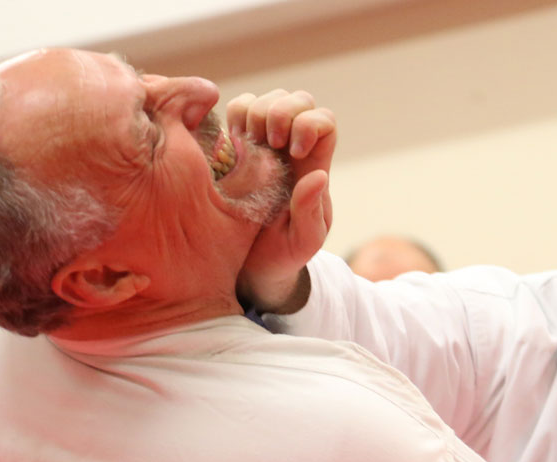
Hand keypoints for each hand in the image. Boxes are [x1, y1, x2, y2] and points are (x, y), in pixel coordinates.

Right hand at [229, 90, 336, 311]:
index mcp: (313, 167)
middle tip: (268, 141)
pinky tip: (231, 143)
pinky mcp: (235, 145)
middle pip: (298, 101)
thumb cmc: (284, 255)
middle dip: (281, 111)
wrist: (251, 266)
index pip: (325, 123)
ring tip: (248, 143)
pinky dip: (233, 114)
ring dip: (255, 111)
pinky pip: (237, 109)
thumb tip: (317, 175)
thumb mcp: (304, 241)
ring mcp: (263, 144)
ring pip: (267, 98)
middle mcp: (291, 149)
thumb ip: (311, 211)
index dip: (311, 124)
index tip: (294, 152)